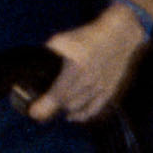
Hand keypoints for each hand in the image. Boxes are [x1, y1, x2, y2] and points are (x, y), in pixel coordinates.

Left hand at [24, 2, 148, 124]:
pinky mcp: (108, 91)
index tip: (33, 113)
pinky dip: (81, 116)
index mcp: (76, 67)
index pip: (57, 94)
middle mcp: (88, 81)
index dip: (43, 107)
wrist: (119, 36)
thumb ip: (48, 54)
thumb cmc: (89, 36)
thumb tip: (34, 66)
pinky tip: (72, 116)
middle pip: (64, 103)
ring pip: (77, 108)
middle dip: (50, 107)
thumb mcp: (63, 40)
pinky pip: (93, 110)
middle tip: (40, 106)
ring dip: (64, 108)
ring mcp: (100, 88)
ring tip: (55, 104)